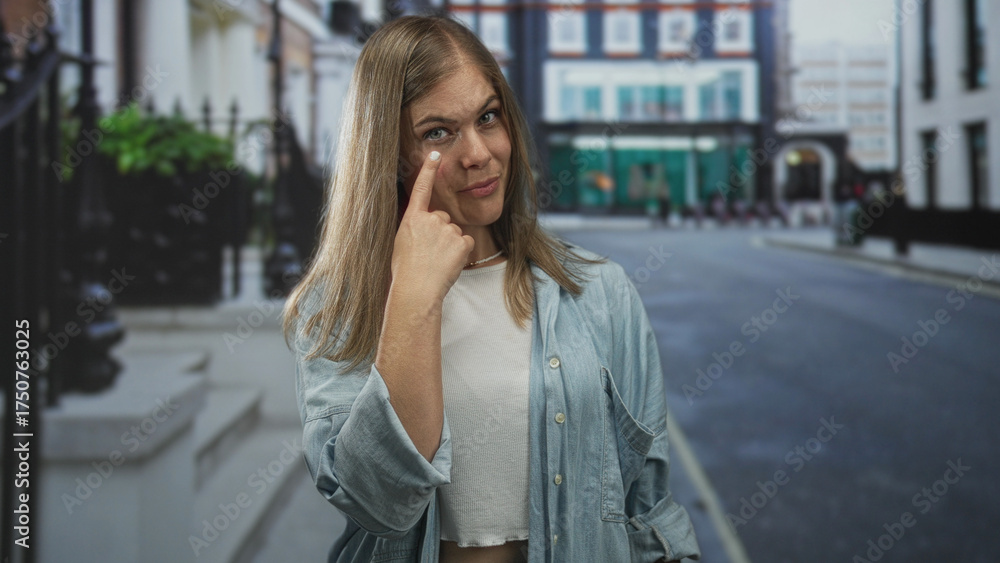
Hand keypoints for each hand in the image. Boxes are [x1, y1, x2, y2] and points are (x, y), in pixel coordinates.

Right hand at [390, 151, 474, 302]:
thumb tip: (426, 227)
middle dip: (440, 233)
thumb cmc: (405, 272)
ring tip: (437, 262)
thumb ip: (416, 229)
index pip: (421, 188)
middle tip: (429, 254)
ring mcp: (447, 229)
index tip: (436, 154)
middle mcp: (430, 219)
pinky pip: (465, 243)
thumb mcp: (402, 244)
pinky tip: (449, 264)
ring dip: (450, 245)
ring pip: (454, 233)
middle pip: (442, 218)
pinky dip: (461, 253)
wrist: (416, 290)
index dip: (429, 170)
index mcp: (412, 219)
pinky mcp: (461, 241)